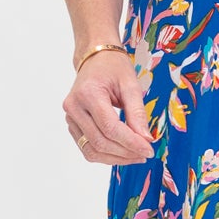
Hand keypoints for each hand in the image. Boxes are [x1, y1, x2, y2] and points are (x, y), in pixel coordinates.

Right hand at [62, 47, 155, 163]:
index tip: (149, 150)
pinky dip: (105, 155)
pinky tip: (122, 153)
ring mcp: (70, 117)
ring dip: (115, 158)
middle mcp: (74, 107)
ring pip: (92, 150)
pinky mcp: (72, 125)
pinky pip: (87, 147)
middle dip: (125, 152)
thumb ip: (137, 113)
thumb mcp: (130, 85)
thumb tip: (146, 139)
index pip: (110, 128)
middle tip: (145, 153)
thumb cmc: (113, 67)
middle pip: (100, 141)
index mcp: (88, 94)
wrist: (95, 59)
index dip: (131, 143)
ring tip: (135, 156)